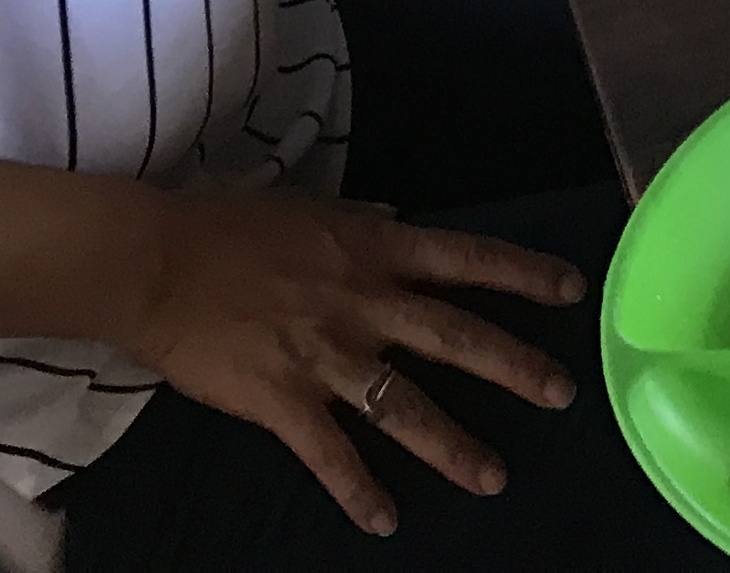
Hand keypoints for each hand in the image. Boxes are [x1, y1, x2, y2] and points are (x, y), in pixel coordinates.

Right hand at [115, 185, 582, 533]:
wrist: (157, 262)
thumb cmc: (227, 225)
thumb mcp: (310, 207)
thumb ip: (360, 220)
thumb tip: (397, 215)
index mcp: (375, 248)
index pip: (468, 260)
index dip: (524, 276)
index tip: (572, 292)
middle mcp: (365, 302)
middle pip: (457, 338)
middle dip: (516, 368)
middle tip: (563, 395)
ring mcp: (328, 355)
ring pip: (406, 407)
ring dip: (453, 446)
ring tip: (493, 478)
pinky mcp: (284, 400)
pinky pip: (331, 454)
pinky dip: (359, 491)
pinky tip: (384, 521)